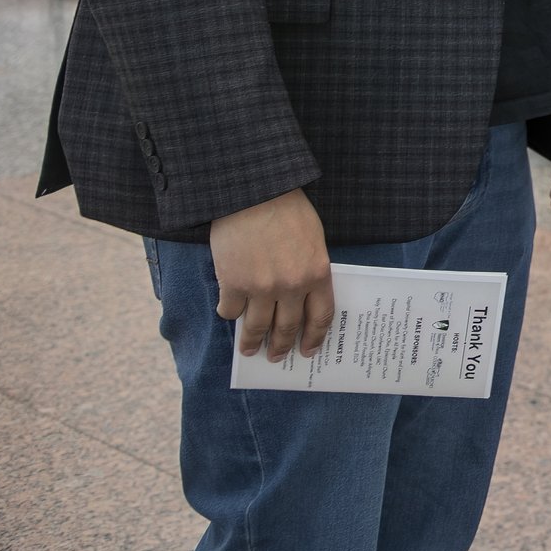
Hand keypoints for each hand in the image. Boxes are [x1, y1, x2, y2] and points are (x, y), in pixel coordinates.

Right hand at [210, 188, 334, 361]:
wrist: (255, 193)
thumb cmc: (288, 210)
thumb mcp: (313, 240)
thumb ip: (310, 270)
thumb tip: (302, 299)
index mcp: (317, 274)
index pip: (320, 317)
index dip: (314, 338)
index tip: (309, 351)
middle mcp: (292, 286)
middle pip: (287, 327)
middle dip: (281, 346)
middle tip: (276, 357)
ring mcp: (261, 287)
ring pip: (256, 327)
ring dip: (251, 342)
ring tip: (249, 350)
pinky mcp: (232, 283)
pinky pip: (229, 311)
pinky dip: (229, 313)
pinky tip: (229, 311)